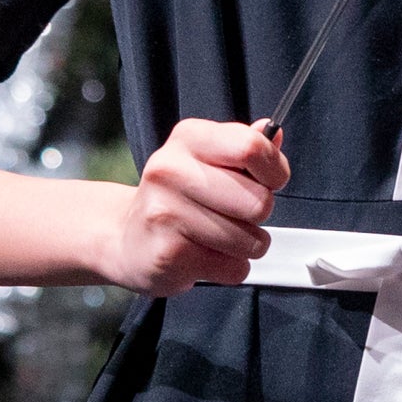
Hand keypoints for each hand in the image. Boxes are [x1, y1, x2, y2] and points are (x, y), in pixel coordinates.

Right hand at [97, 118, 288, 295]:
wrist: (126, 238)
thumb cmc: (175, 197)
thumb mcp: (206, 159)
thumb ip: (242, 145)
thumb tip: (272, 132)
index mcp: (188, 138)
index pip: (252, 147)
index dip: (274, 171)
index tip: (268, 181)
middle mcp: (171, 170)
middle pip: (258, 201)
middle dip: (258, 216)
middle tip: (234, 214)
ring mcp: (166, 212)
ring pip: (249, 240)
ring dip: (244, 246)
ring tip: (217, 236)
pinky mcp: (169, 254)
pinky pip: (233, 269)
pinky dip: (228, 268)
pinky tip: (204, 255)